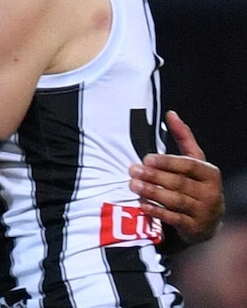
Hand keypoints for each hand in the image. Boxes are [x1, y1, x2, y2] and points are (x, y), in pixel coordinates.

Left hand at [129, 110, 223, 244]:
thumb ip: (183, 138)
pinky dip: (156, 211)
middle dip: (154, 177)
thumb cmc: (196, 184)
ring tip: (132, 185)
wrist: (208, 221)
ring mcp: (203, 212)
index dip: (167, 162)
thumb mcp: (194, 161)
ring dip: (152, 193)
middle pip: (179, 183)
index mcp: (210, 174)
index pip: (188, 165)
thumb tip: (171, 113)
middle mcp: (210, 193)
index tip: (146, 158)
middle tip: (132, 170)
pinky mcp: (194, 228)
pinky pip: (173, 219)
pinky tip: (142, 204)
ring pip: (175, 201)